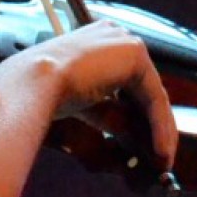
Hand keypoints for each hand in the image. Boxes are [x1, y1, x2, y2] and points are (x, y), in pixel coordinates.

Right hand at [38, 18, 178, 169]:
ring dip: (161, 131)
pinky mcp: (135, 55)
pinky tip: (160, 151)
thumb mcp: (87, 104)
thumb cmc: (45, 93)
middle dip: (155, 126)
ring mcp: (125, 42)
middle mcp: (115, 36)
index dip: (139, 116)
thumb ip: (110, 112)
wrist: (34, 85)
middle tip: (160, 156)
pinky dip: (160, 127)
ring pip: (152, 94)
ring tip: (162, 160)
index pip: (130, 83)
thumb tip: (132, 134)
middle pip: (145, 88)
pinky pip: (154, 97)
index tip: (145, 143)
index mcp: (99, 42)